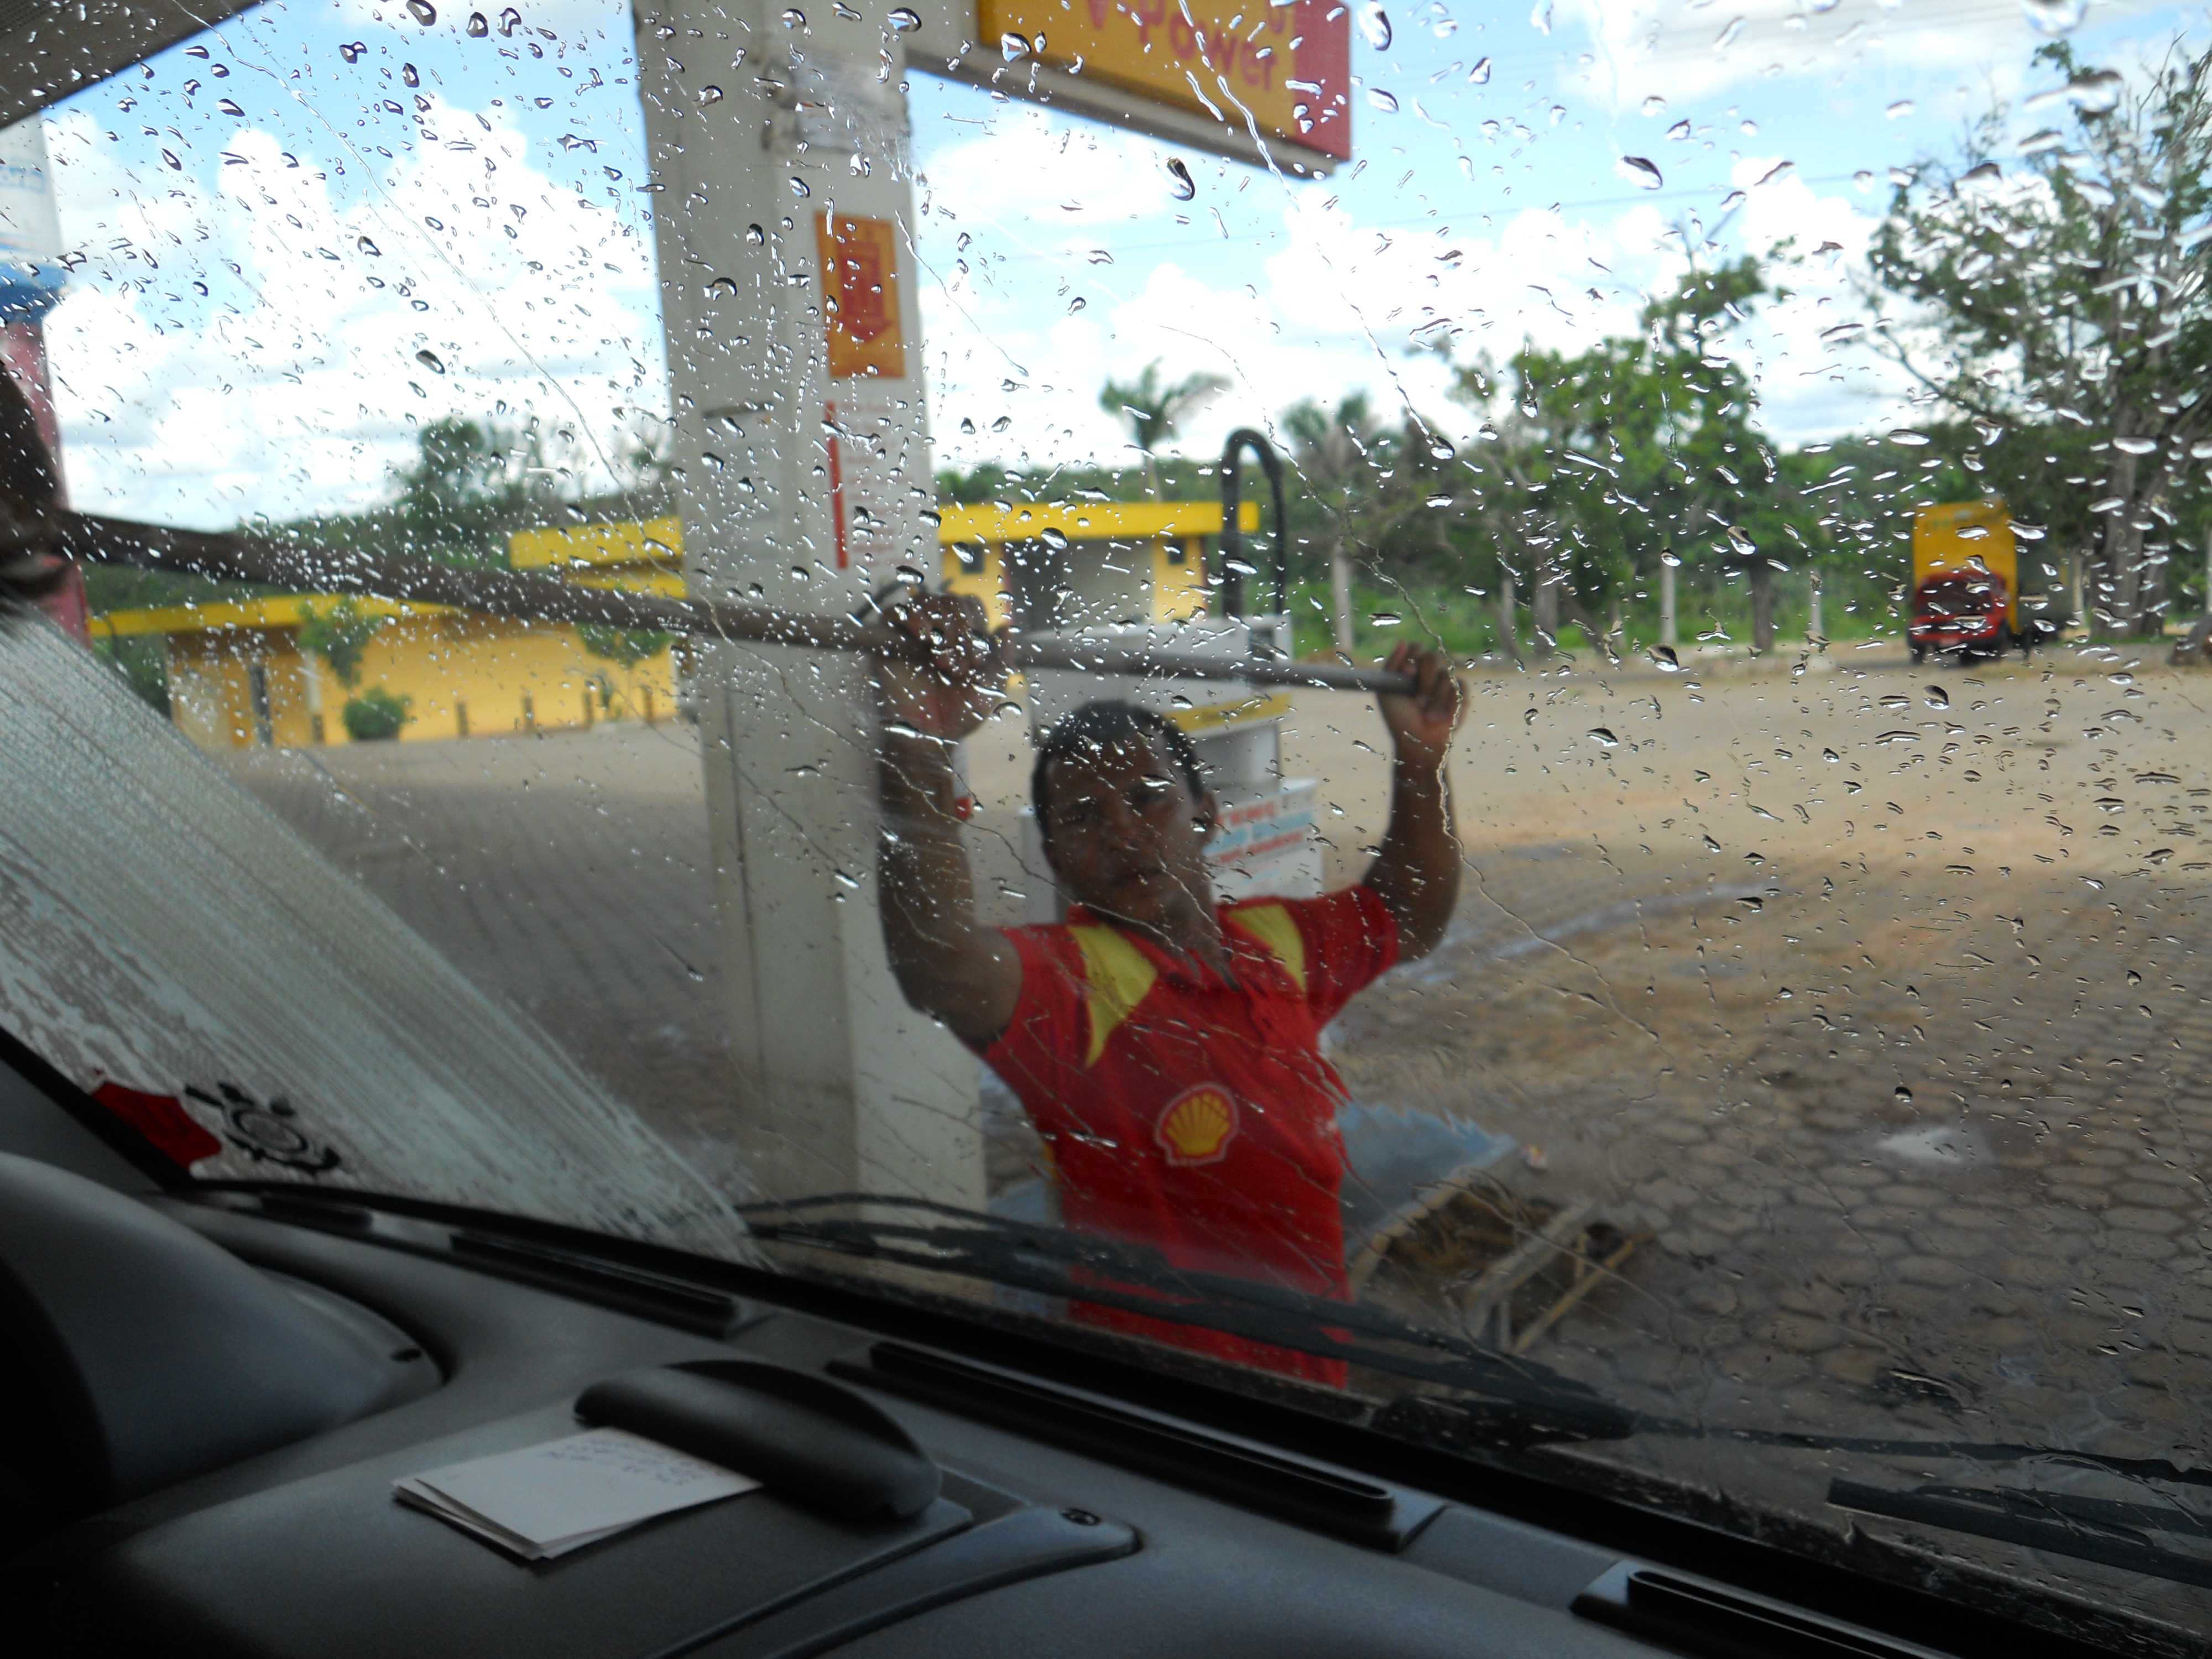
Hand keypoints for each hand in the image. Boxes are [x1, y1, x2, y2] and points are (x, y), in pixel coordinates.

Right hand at [871, 592, 1003, 742]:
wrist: (934, 734)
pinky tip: (927, 642)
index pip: (969, 604)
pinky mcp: (890, 640)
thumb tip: (1006, 623)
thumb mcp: (992, 683)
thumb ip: (1003, 655)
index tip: (977, 660)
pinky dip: (917, 621)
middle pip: (951, 601)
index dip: (977, 624)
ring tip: (945, 663)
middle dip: (962, 633)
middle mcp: (938, 629)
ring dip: (944, 629)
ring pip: (928, 602)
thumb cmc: (962, 711)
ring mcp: (913, 632)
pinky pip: (898, 612)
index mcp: (961, 634)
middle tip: (960, 668)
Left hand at [1376, 641, 1461, 766]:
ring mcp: (1447, 682)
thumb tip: (1402, 640)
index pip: (1417, 649)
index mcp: (1412, 668)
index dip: (1413, 657)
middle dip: (1424, 681)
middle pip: (1433, 658)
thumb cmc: (1399, 719)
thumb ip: (1392, 665)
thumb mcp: (1387, 692)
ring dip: (1435, 700)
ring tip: (1428, 717)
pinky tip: (1443, 717)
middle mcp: (1431, 672)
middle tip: (1418, 702)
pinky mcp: (1461, 695)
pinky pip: (1460, 687)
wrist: (1418, 743)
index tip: (1407, 673)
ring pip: (1446, 676)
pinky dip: (1450, 703)